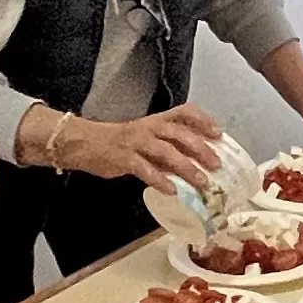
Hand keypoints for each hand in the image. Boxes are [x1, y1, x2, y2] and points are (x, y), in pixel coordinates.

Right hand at [55, 104, 224, 192]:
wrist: (84, 143)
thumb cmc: (116, 143)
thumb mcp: (143, 140)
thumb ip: (165, 150)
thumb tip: (190, 166)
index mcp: (155, 121)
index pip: (183, 112)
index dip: (203, 120)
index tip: (219, 133)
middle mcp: (148, 128)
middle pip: (180, 134)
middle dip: (201, 148)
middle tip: (216, 164)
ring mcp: (136, 143)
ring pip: (167, 152)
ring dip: (187, 167)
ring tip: (201, 181)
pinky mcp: (125, 159)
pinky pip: (146, 169)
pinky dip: (161, 180)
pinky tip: (173, 190)